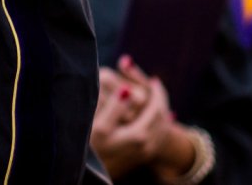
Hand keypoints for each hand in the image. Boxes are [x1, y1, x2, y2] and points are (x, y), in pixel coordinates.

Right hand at [92, 58, 192, 179]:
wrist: (89, 170)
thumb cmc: (90, 146)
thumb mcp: (99, 126)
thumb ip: (115, 107)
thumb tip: (128, 90)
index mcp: (139, 136)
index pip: (157, 110)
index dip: (157, 93)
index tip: (153, 80)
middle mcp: (147, 146)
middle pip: (162, 118)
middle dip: (160, 100)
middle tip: (155, 84)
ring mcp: (145, 152)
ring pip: (162, 127)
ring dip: (160, 109)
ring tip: (153, 95)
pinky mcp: (142, 155)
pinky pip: (158, 134)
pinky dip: (158, 121)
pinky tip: (152, 115)